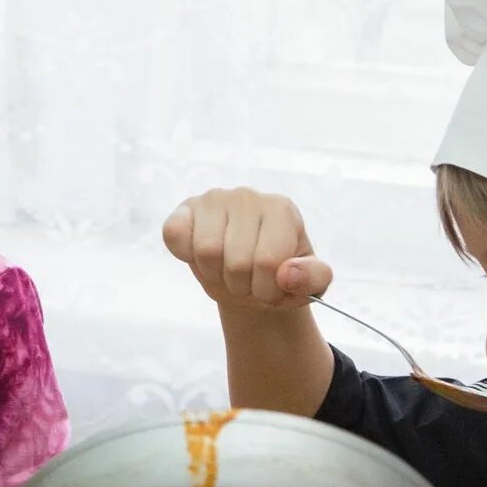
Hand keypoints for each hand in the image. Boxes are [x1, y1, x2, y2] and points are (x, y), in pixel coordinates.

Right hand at [161, 188, 331, 310]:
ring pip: (206, 251)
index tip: (271, 289)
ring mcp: (214, 199)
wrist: (251, 273)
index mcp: (282, 210)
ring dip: (215, 276)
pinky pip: (174, 234)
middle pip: (237, 262)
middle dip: (241, 287)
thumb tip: (287, 275)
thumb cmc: (280, 276)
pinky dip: (184, 254)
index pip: (269, 262)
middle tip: (247, 283)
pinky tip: (201, 256)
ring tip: (227, 271)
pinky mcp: (186, 208)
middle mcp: (248, 196)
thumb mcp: (310, 284)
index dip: (266, 290)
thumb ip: (313, 280)